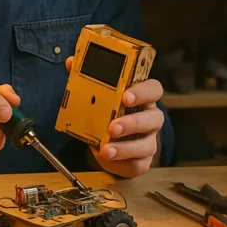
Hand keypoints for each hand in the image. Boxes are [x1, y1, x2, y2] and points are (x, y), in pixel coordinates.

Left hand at [65, 56, 164, 177]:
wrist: (107, 143)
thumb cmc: (107, 114)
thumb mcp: (98, 96)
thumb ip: (87, 78)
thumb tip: (71, 62)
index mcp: (142, 98)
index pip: (154, 89)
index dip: (143, 92)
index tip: (126, 96)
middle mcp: (150, 118)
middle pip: (154, 118)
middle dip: (133, 123)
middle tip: (112, 127)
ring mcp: (149, 140)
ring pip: (148, 144)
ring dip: (127, 147)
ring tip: (106, 149)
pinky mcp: (142, 160)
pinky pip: (139, 164)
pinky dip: (123, 163)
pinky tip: (109, 159)